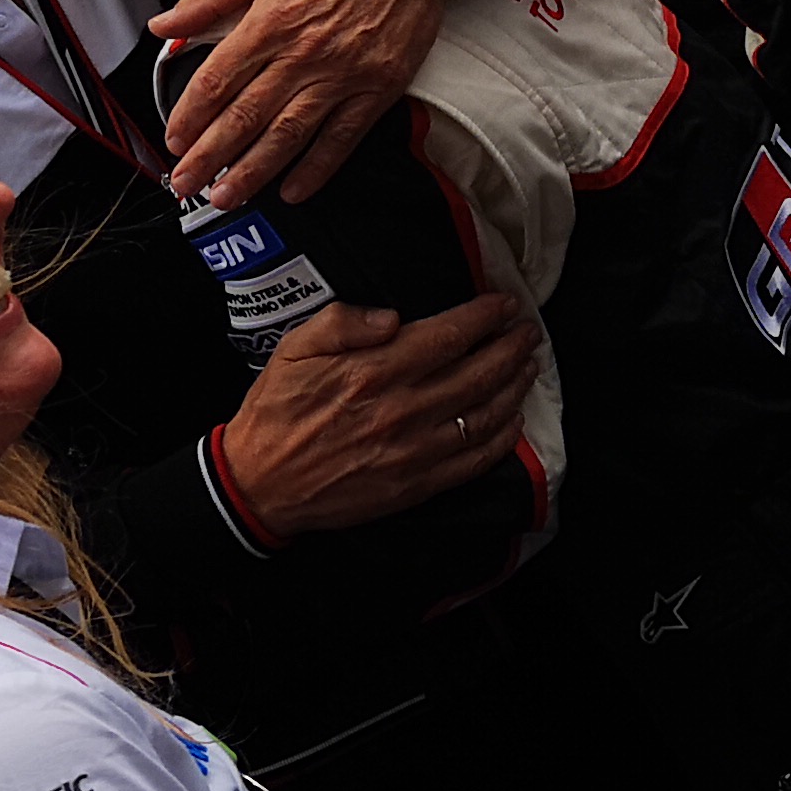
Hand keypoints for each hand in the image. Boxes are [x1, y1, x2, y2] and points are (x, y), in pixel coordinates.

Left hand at [152, 0, 465, 209]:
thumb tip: (164, 23)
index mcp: (271, 19)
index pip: (217, 80)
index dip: (190, 114)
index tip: (174, 138)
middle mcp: (303, 53)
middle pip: (245, 116)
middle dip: (209, 157)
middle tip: (186, 183)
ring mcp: (342, 75)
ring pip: (288, 135)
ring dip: (253, 172)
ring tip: (227, 197)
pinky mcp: (378, 89)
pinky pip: (341, 139)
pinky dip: (316, 169)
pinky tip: (292, 190)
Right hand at [217, 295, 541, 537]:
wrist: (262, 483)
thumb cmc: (276, 412)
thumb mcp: (293, 349)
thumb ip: (343, 322)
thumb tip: (393, 316)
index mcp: (372, 371)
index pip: (447, 336)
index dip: (484, 317)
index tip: (504, 305)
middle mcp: (401, 410)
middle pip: (477, 373)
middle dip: (510, 348)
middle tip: (529, 331)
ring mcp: (413, 451)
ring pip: (484, 414)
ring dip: (514, 388)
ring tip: (528, 367)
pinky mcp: (416, 485)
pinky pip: (473, 460)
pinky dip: (502, 439)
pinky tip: (513, 421)